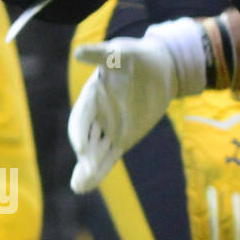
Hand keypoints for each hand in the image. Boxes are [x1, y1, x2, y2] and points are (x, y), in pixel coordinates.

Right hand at [67, 18, 208, 192]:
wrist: (159, 67)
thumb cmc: (137, 56)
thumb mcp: (122, 52)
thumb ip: (103, 55)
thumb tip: (79, 52)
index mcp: (92, 96)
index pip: (81, 117)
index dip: (79, 132)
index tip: (81, 148)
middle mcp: (96, 114)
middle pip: (86, 138)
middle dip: (85, 156)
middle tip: (85, 171)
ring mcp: (108, 127)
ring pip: (95, 151)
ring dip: (87, 168)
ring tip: (79, 187)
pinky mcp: (122, 137)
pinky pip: (108, 156)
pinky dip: (99, 170)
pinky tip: (85, 186)